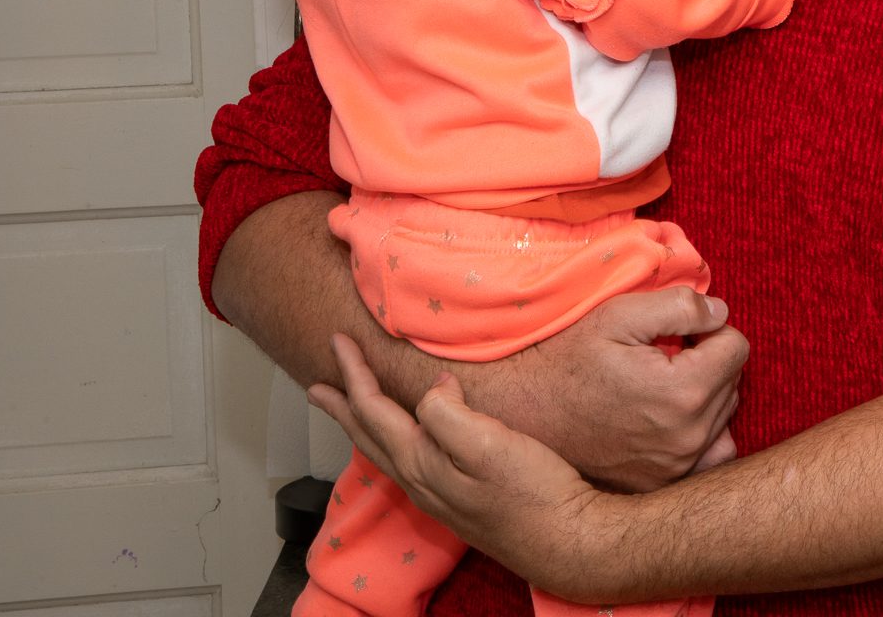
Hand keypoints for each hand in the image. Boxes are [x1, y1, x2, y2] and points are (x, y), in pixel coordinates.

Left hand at [310, 335, 619, 600]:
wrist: (565, 542)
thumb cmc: (533, 493)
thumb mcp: (489, 444)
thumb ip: (448, 414)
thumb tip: (433, 388)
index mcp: (421, 460)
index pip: (374, 409)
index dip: (355, 373)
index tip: (339, 341)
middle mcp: (420, 481)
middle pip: (368, 436)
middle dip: (342, 405)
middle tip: (317, 385)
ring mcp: (437, 494)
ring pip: (384, 453)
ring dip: (361, 426)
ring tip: (348, 410)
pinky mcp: (458, 500)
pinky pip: (406, 463)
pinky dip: (389, 443)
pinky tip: (404, 443)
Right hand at [458, 286, 746, 491]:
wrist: (524, 412)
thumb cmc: (570, 358)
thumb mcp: (620, 315)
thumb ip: (682, 306)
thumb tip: (721, 314)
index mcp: (684, 391)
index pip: (737, 346)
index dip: (707, 330)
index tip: (673, 334)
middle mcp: (688, 437)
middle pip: (732, 381)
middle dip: (706, 361)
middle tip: (660, 357)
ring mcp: (677, 466)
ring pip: (723, 414)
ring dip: (703, 395)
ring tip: (657, 385)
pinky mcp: (663, 483)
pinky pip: (711, 454)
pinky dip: (700, 433)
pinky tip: (668, 419)